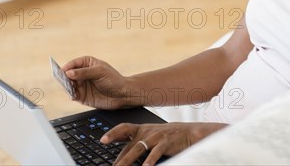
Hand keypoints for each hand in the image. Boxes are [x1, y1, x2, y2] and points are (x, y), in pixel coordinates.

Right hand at [62, 56, 138, 108]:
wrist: (122, 94)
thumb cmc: (113, 79)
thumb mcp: (100, 72)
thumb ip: (84, 72)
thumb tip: (69, 73)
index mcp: (86, 63)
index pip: (73, 64)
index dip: (67, 67)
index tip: (62, 71)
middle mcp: (82, 74)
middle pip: (68, 75)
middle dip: (65, 78)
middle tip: (64, 81)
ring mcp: (81, 85)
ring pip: (68, 85)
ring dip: (67, 87)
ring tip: (70, 88)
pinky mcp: (82, 96)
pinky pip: (72, 95)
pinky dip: (71, 95)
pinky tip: (74, 95)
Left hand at [102, 122, 226, 165]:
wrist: (187, 132)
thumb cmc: (165, 136)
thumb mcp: (148, 135)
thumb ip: (133, 141)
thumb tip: (117, 151)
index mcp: (141, 129)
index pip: (124, 129)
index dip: (113, 133)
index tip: (102, 140)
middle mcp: (147, 132)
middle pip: (129, 145)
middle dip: (119, 158)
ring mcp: (156, 137)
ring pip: (138, 149)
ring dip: (128, 160)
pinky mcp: (166, 143)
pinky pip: (156, 152)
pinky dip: (150, 160)